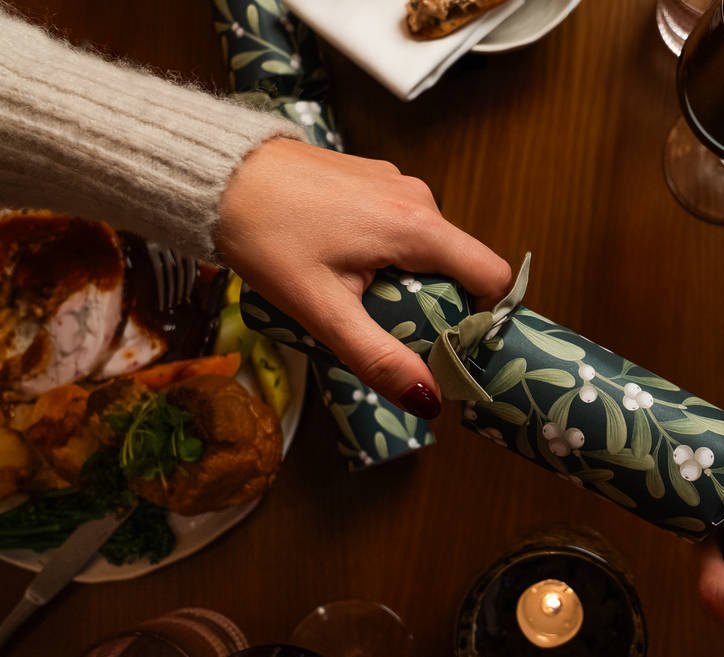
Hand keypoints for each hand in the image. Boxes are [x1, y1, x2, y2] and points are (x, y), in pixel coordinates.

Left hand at [214, 137, 510, 417]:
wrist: (215, 173)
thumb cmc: (265, 236)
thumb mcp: (322, 310)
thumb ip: (379, 357)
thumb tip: (429, 400)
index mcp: (418, 227)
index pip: (492, 275)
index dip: (485, 314)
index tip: (455, 342)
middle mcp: (418, 197)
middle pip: (457, 264)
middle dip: (437, 303)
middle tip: (388, 328)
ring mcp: (395, 181)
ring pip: (426, 246)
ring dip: (406, 278)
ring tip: (353, 294)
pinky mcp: (372, 177)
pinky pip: (400, 225)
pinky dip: (386, 251)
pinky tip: (340, 261)